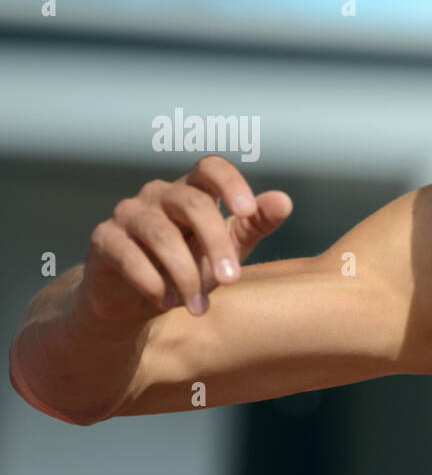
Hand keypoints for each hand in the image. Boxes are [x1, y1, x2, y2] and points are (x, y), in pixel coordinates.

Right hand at [80, 155, 292, 321]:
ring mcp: (128, 213)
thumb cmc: (189, 267)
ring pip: (161, 234)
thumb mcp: (228, 248)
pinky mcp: (104, 239)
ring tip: (198, 307)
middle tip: (231, 281)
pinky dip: (152, 282)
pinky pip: (128, 255)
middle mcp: (158, 194)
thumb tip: (284, 200)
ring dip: (185, 274)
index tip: (248, 210)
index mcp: (192, 191)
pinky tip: (166, 303)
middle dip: (216, 244)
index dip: (230, 183)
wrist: (137, 301)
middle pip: (192, 203)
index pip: (210, 167)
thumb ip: (254, 224)